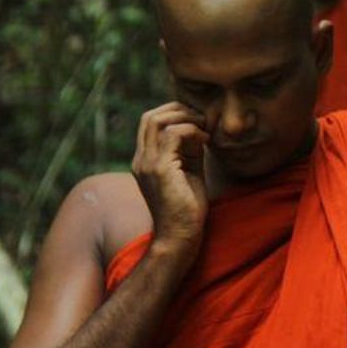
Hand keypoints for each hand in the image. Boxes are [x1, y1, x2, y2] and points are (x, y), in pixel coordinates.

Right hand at [131, 102, 209, 248]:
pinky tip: (206, 141)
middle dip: (179, 110)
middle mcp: (141, 159)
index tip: (199, 121)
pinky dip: (192, 131)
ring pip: (158, 120)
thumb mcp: (190, 171)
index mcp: (145, 160)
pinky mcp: (159, 170)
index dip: (175, 113)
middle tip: (203, 120)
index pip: (150, 122)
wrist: (180, 237)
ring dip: (186, 118)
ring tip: (205, 128)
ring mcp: (147, 164)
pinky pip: (173, 135)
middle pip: (150, 116)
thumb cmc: (187, 208)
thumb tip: (199, 128)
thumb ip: (190, 150)